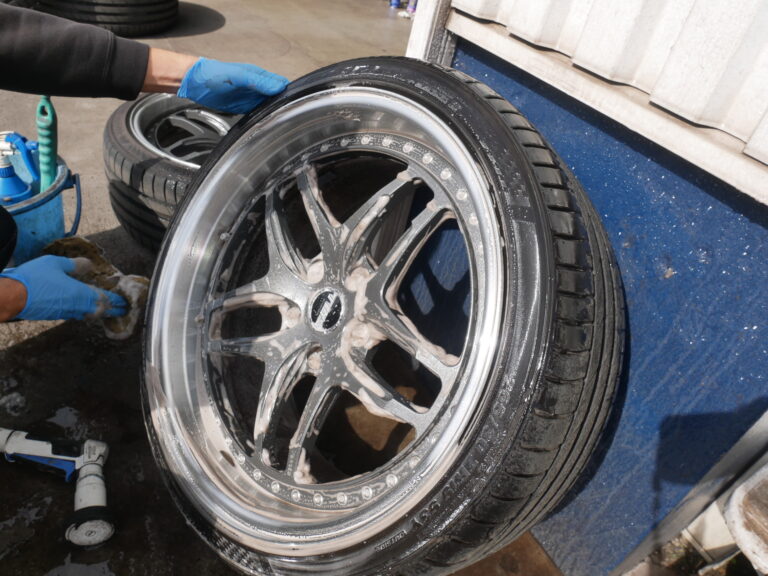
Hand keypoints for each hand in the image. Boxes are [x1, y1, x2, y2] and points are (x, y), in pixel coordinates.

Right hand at [0, 255, 126, 320]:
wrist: (10, 297)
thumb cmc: (34, 279)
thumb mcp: (56, 264)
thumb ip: (75, 265)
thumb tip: (89, 265)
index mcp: (81, 294)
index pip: (106, 299)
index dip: (118, 301)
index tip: (127, 303)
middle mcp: (77, 307)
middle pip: (100, 310)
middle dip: (113, 309)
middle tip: (122, 310)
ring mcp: (65, 313)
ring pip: (88, 313)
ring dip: (99, 311)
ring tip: (106, 308)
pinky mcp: (55, 315)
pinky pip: (75, 314)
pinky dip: (84, 311)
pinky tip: (83, 308)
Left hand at [177, 58, 288, 113]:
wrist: (196, 83)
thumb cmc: (213, 74)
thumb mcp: (238, 76)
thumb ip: (258, 81)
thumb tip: (279, 87)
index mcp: (260, 76)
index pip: (282, 84)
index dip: (290, 94)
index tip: (296, 105)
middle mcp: (258, 87)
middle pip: (278, 98)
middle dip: (285, 106)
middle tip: (290, 118)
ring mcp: (252, 98)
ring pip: (270, 107)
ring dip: (275, 114)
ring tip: (282, 123)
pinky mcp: (245, 108)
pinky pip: (259, 114)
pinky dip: (264, 119)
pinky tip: (267, 124)